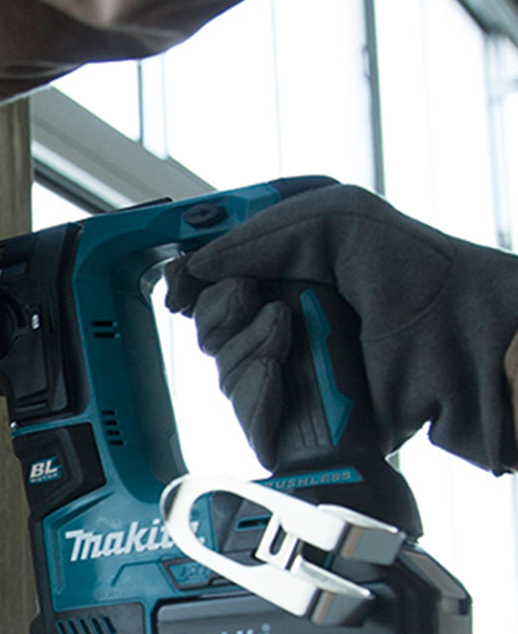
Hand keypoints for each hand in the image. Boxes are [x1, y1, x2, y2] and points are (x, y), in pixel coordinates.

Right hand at [165, 185, 517, 473]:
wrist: (456, 344)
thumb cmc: (412, 273)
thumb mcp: (331, 222)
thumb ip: (254, 236)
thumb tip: (195, 266)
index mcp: (290, 267)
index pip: (217, 270)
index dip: (191, 271)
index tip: (178, 274)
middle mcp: (286, 313)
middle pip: (206, 318)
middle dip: (218, 306)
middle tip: (251, 296)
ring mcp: (290, 364)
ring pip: (219, 361)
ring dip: (244, 344)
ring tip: (287, 332)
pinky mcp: (294, 412)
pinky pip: (241, 404)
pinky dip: (253, 388)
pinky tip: (280, 374)